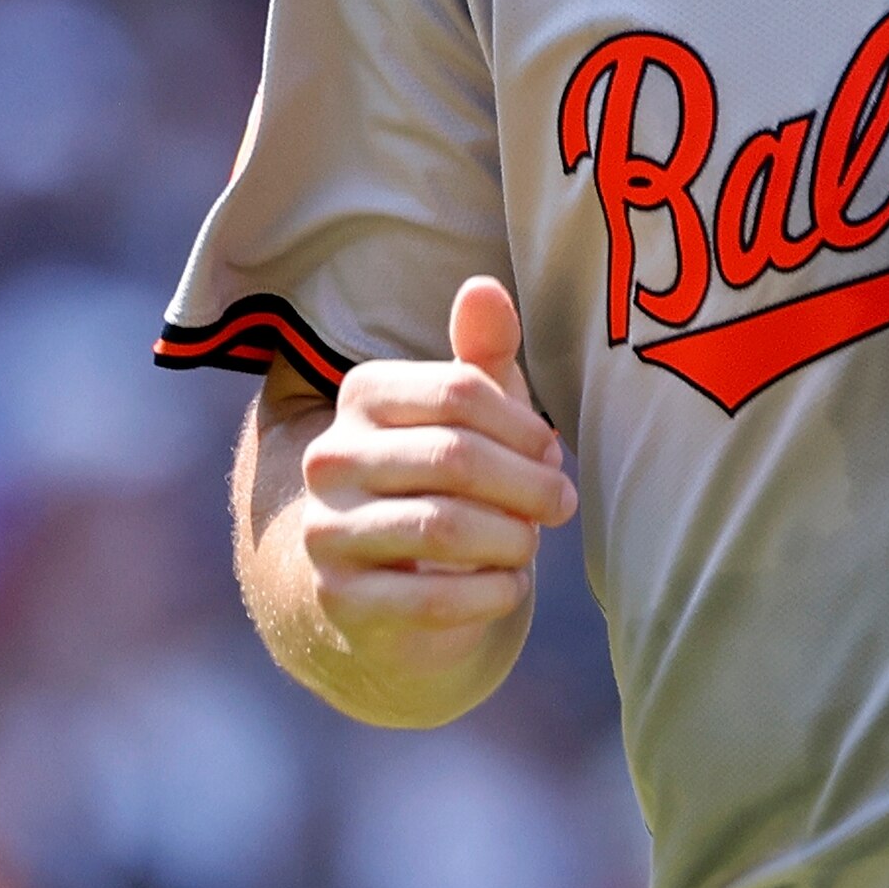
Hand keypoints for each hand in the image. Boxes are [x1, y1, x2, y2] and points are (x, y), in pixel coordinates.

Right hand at [296, 278, 578, 688]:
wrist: (388, 590)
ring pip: (443, 528)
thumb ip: (483, 355)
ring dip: (512, 540)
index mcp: (361, 395)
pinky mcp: (339, 599)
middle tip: (562, 504)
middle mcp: (329, 457)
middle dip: (529, 485)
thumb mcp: (472, 417)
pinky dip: (491, 594)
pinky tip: (508, 586)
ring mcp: (326, 530)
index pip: (461, 392)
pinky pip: (432, 599)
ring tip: (529, 544)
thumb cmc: (447, 483)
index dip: (524, 426)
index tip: (551, 453)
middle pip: (455, 457)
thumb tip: (484, 287)